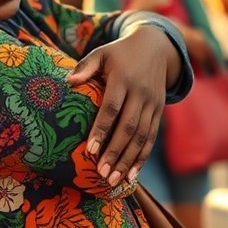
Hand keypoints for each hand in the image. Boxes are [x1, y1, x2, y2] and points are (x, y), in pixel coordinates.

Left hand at [66, 25, 176, 185]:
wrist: (156, 47)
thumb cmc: (120, 53)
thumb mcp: (103, 53)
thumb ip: (86, 67)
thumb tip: (68, 82)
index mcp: (124, 78)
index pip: (112, 108)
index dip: (101, 129)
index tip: (90, 150)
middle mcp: (140, 93)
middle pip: (128, 127)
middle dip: (115, 152)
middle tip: (102, 174)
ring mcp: (152, 104)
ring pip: (142, 137)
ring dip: (128, 160)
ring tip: (114, 180)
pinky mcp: (159, 111)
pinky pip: (151, 138)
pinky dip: (142, 157)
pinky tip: (132, 175)